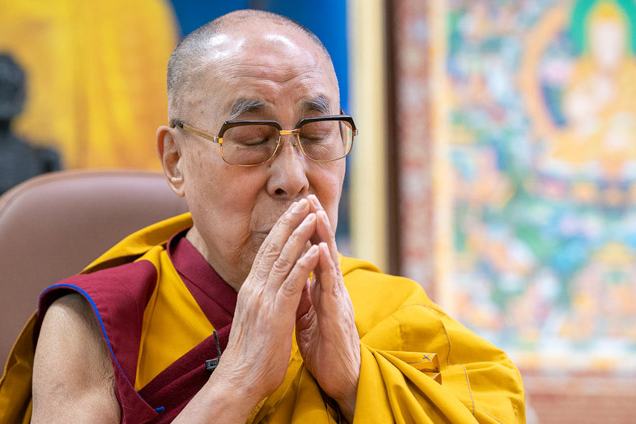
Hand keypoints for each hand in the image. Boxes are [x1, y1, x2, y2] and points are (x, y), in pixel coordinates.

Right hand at [211, 198, 318, 407]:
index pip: (267, 251)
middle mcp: (256, 288)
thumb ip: (267, 298)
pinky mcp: (275, 313)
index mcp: (252, 288)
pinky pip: (292, 283)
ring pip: (283, 259)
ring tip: (313, 214)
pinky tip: (315, 249)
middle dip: (290, 221)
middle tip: (304, 200)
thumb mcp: (258, 317)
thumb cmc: (251, 353)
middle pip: (273, 247)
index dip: (281, 229)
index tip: (293, 211)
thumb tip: (276, 285)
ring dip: (299, 234)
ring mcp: (264, 299)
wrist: (240, 379)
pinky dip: (304, 264)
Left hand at [295, 195, 360, 419]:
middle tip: (309, 198)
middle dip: (317, 224)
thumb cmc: (326, 350)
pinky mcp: (337, 318)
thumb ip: (304, 299)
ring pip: (329, 264)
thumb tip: (294, 282)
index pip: (314, 255)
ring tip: (317, 214)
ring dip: (323, 238)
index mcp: (323, 291)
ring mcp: (337, 302)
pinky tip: (321, 252)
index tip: (298, 209)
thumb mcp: (309, 320)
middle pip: (324, 251)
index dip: (307, 232)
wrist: (341, 380)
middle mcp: (333, 291)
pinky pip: (330, 290)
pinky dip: (326, 269)